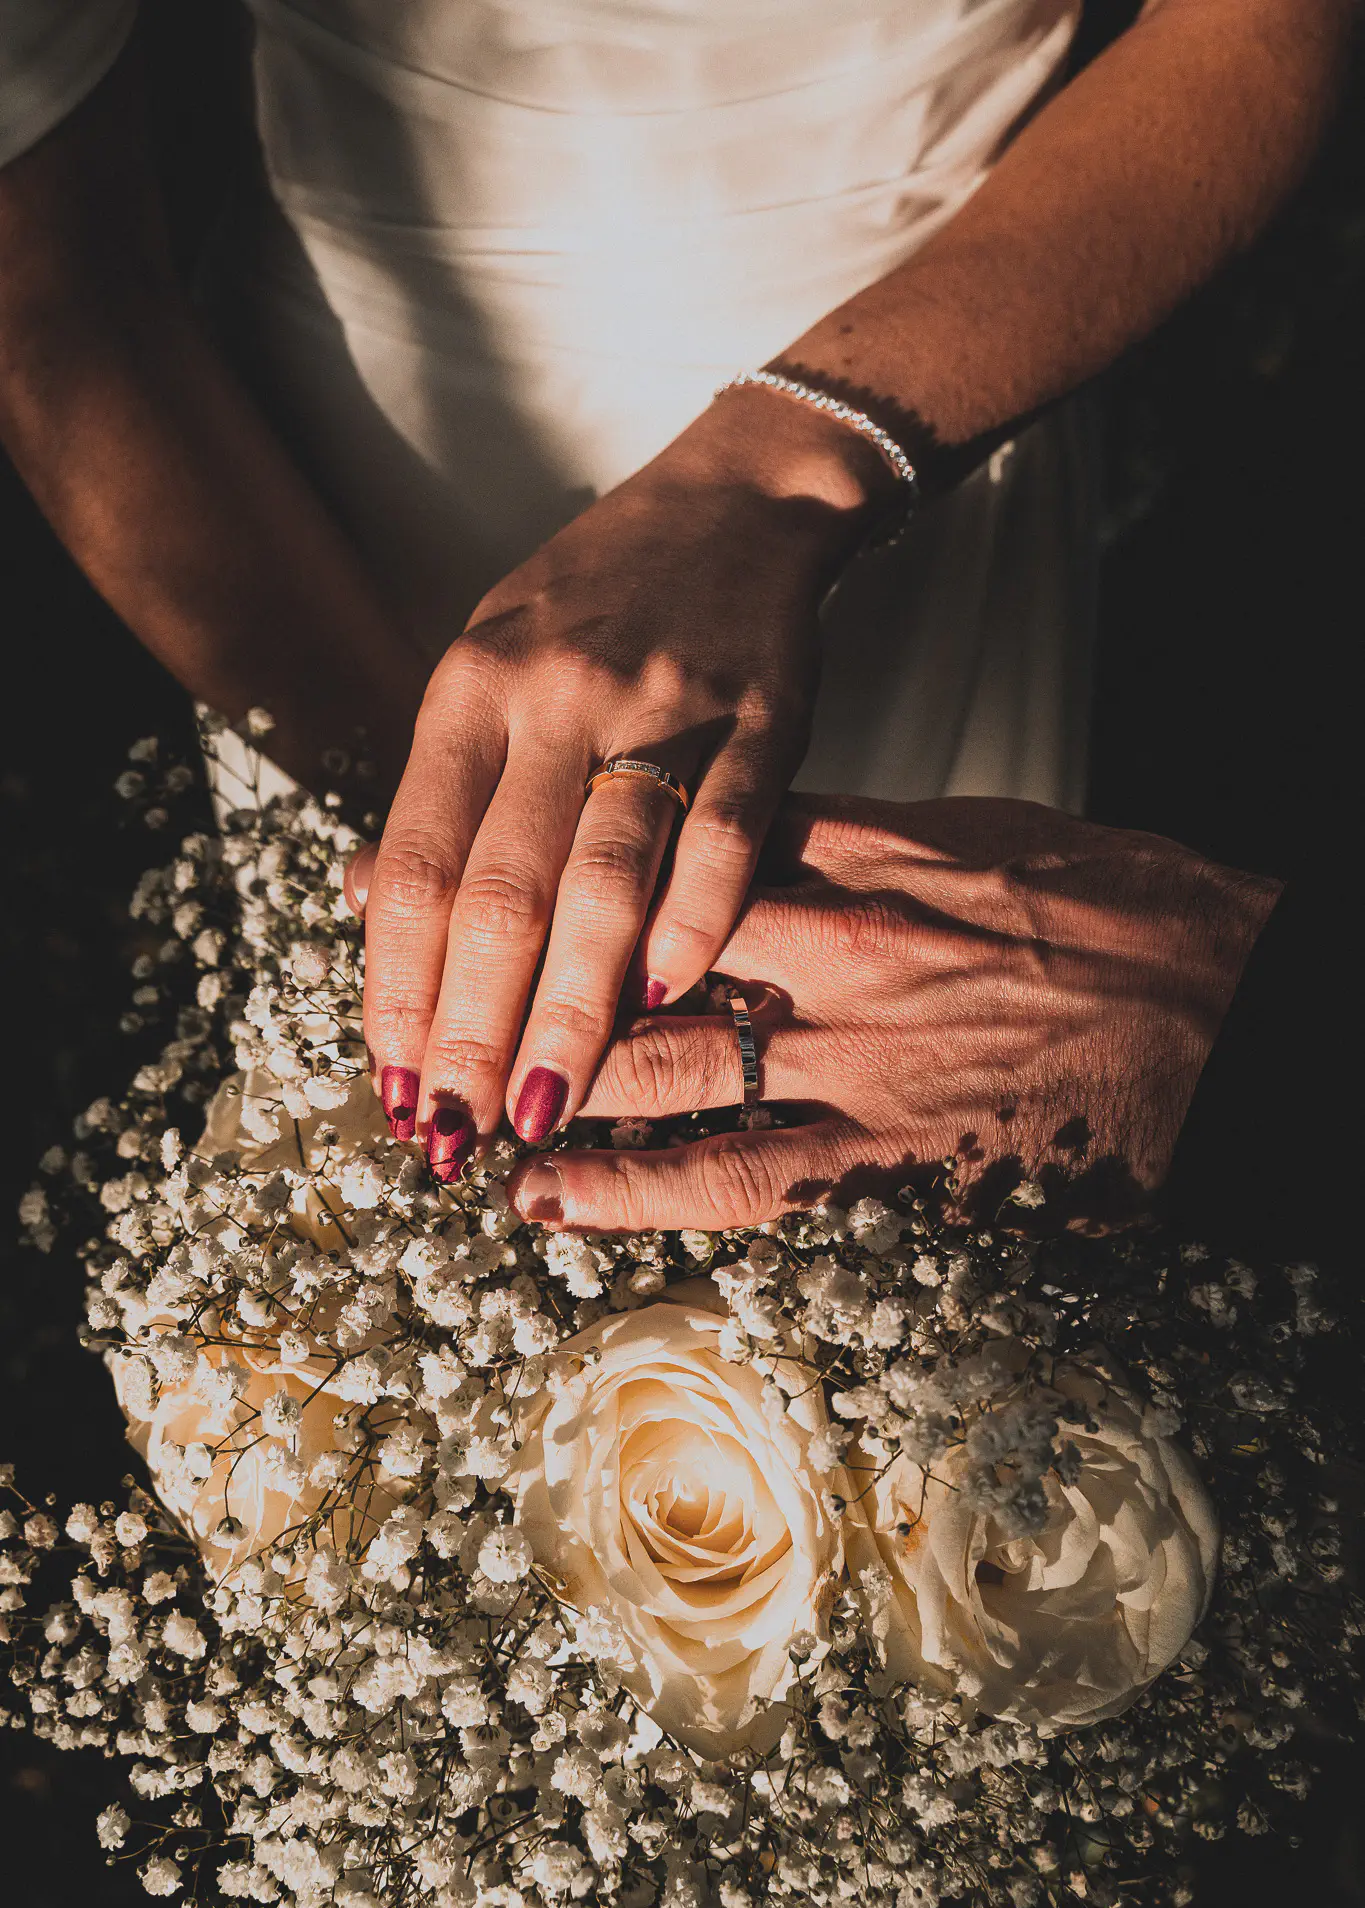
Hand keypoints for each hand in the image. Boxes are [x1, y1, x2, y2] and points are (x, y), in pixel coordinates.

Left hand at [354, 388, 898, 1178]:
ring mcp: (660, 707)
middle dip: (472, 1030)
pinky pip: (722, 838)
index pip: (415, 867)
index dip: (398, 990)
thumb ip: (442, 785)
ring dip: (571, 1012)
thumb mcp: (489, 663)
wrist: (737, 502)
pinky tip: (665, 1002)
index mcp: (468, 691)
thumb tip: (372, 911)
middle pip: (499, 894)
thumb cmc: (596, 601)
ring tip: (545, 1104)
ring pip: (603, 884)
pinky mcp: (760, 719)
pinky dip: (693, 925)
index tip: (395, 1084)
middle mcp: (552, 699)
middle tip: (459, 1130)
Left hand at [504, 795, 1280, 1230]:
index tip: (464, 842)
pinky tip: (544, 1200)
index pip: (664, 840)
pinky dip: (627, 1190)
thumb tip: (749, 823)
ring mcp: (858, 1053)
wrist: (1237, 1007)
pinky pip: (731, 1176)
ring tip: (447, 1099)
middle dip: (508, 961)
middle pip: (632, 946)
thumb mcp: (984, 834)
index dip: (553, 843)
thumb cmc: (1125, 911)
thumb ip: (856, 836)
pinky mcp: (891, 1159)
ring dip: (537, 1079)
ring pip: (657, 1061)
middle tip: (402, 978)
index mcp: (861, 851)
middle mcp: (837, 943)